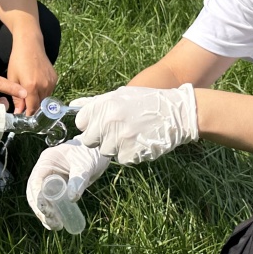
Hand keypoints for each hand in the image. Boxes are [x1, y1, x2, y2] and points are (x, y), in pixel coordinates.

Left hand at [6, 34, 56, 114]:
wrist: (30, 44)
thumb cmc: (18, 60)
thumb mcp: (13, 79)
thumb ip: (17, 98)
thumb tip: (19, 112)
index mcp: (31, 87)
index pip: (32, 108)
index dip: (28, 114)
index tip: (23, 115)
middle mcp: (44, 85)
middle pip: (40, 105)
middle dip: (32, 107)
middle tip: (24, 105)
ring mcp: (51, 81)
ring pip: (45, 98)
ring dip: (38, 100)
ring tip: (29, 93)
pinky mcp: (54, 78)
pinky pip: (49, 90)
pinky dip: (43, 92)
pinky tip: (36, 85)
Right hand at [26, 140, 109, 230]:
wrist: (99, 151)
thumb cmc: (91, 152)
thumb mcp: (85, 165)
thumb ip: (79, 180)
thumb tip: (72, 198)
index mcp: (47, 161)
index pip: (35, 181)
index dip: (38, 198)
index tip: (46, 212)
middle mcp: (45, 171)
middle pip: (35, 193)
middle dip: (41, 209)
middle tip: (52, 222)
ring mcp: (51, 179)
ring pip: (41, 199)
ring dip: (45, 214)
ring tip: (56, 226)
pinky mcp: (58, 188)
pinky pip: (51, 201)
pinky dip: (53, 213)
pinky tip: (58, 223)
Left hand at [76, 84, 199, 164]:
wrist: (178, 113)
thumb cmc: (148, 102)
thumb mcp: (122, 95)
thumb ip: (97, 103)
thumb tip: (75, 105)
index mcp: (106, 104)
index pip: (81, 122)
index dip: (90, 125)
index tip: (99, 125)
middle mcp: (110, 121)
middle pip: (89, 140)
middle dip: (100, 138)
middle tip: (117, 132)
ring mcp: (120, 138)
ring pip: (106, 151)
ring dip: (116, 146)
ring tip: (132, 134)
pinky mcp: (131, 153)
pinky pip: (121, 158)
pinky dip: (129, 153)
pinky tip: (140, 141)